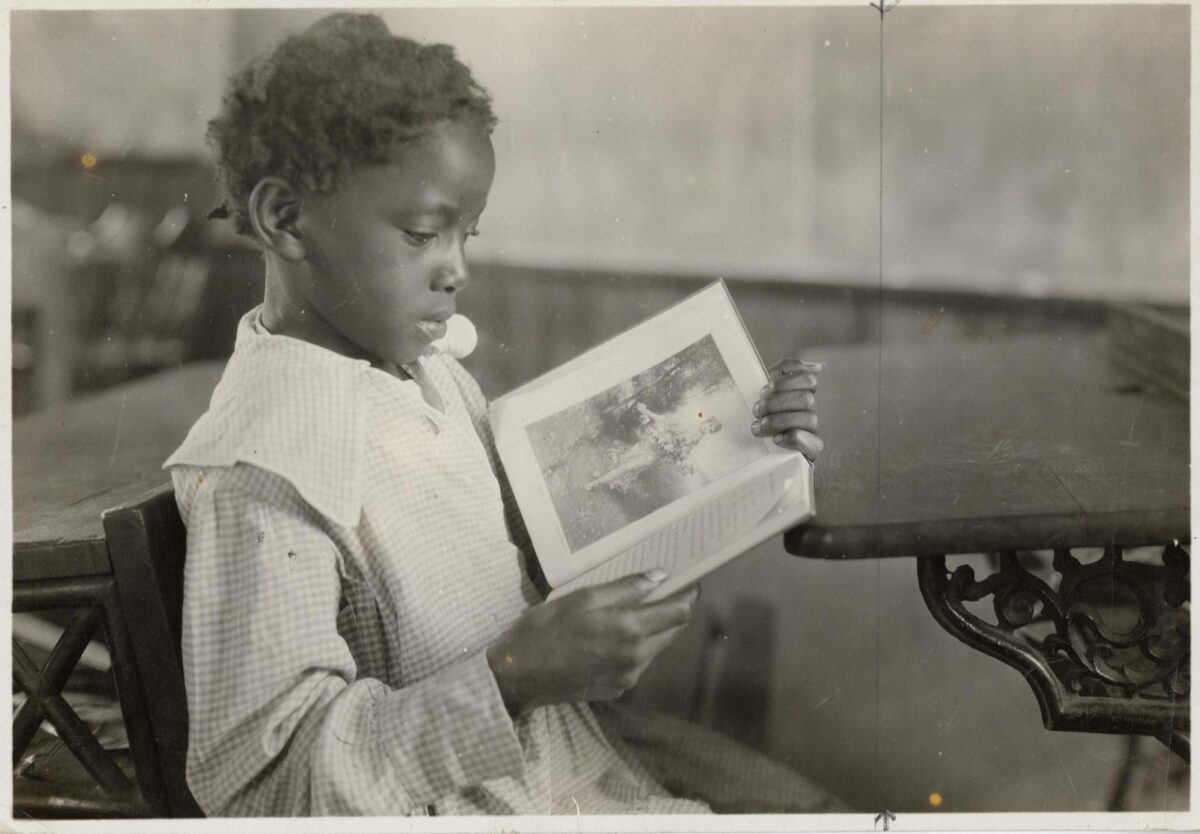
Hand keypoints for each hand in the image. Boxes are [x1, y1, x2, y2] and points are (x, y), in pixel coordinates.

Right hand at [487, 571, 698, 716]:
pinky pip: (638, 664)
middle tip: (664, 593)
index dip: (688, 596)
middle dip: (674, 612)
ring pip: (656, 649)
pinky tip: (617, 637)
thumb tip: (659, 576)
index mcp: (630, 629)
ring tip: (637, 612)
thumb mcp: (583, 598)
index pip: (679, 613)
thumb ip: (625, 589)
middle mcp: (637, 657)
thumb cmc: (546, 629)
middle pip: (673, 632)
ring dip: (655, 631)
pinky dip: (638, 648)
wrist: (518, 675)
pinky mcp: (616, 688)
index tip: (689, 582)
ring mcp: (628, 676)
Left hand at [751, 358, 823, 461]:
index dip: (785, 383)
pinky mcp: (811, 451)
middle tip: (756, 411)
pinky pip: (815, 443)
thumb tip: (816, 367)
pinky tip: (777, 439)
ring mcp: (813, 431)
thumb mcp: (766, 388)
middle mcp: (810, 410)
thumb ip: (785, 370)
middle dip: (776, 403)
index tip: (764, 391)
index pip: (809, 380)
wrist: (751, 450)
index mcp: (802, 393)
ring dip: (779, 421)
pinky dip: (795, 438)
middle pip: (806, 398)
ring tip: (758, 427)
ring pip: (809, 418)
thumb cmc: (760, 414)